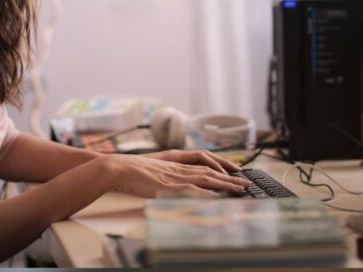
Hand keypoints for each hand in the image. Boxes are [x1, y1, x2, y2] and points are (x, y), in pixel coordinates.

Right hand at [101, 154, 248, 198]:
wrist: (116, 168)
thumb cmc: (129, 172)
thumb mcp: (151, 173)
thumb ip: (163, 178)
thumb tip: (170, 185)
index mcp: (175, 165)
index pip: (204, 166)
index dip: (220, 169)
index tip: (234, 174)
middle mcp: (178, 169)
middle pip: (210, 172)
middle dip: (230, 178)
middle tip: (246, 183)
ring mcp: (174, 176)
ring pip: (206, 179)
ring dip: (225, 185)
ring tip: (240, 189)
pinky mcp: (168, 186)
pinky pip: (191, 190)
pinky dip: (205, 194)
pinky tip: (216, 197)